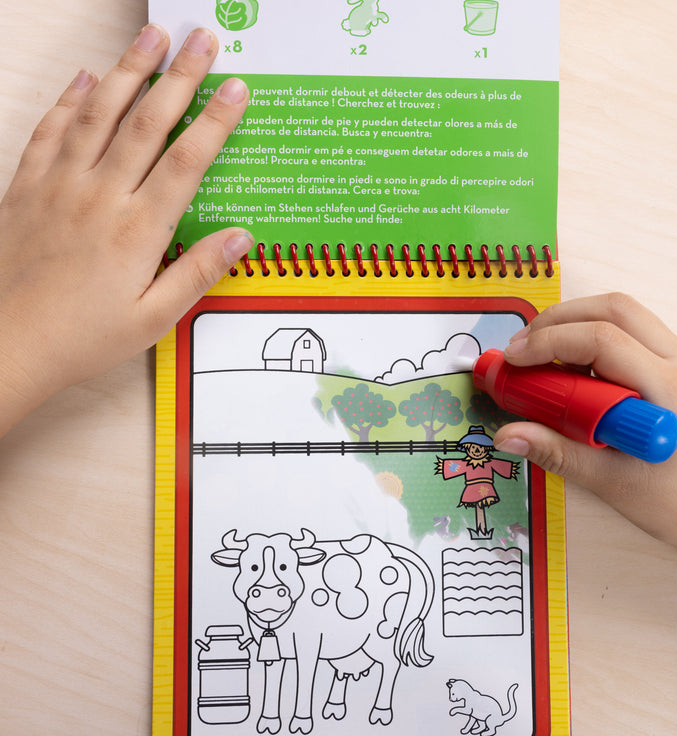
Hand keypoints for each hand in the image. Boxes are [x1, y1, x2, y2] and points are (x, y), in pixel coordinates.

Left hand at [0, 25, 251, 436]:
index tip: (236, 89)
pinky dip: (69, 100)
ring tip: (152, 38)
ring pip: (99, 113)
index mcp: (137, 230)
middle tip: (201, 39)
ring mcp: (60, 186)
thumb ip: (197, 272)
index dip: (214, 121)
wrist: (7, 344)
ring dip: (128, 71)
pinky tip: (85, 78)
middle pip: (146, 123)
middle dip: (179, 76)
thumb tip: (240, 237)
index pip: (185, 162)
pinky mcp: (28, 187)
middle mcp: (100, 196)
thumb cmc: (82, 336)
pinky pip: (51, 131)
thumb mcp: (153, 318)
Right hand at [493, 293, 676, 585]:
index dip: (551, 341)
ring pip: (622, 313)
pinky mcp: (675, 365)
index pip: (604, 339)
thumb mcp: (609, 481)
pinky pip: (629, 332)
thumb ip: (554, 451)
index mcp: (671, 390)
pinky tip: (568, 367)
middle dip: (559, 320)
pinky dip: (591, 337)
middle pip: (615, 309)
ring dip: (574, 323)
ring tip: (539, 356)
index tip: (514, 360)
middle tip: (521, 348)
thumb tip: (508, 435)